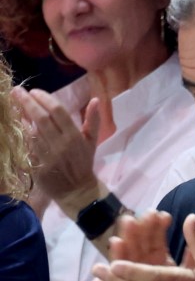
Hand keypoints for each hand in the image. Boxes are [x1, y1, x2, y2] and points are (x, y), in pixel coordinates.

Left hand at [14, 87, 100, 209]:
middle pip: (41, 118)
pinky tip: (15, 123)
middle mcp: (60, 143)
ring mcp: (46, 154)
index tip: (35, 91)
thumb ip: (93, 120)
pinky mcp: (35, 164)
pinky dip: (20, 133)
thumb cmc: (83, 162)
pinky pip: (25, 145)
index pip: (58, 112)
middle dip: (28, 102)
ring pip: (31, 130)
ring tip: (13, 103)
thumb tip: (94, 100)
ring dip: (20, 115)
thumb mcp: (92, 141)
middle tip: (17, 91)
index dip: (45, 99)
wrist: (75, 189)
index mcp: (74, 136)